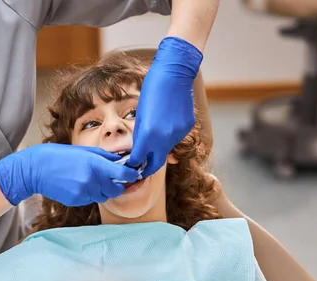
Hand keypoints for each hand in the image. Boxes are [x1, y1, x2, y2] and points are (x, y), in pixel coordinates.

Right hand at [0, 143, 138, 206]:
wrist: (36, 169)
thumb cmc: (59, 156)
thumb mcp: (84, 151)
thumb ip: (105, 157)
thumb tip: (121, 161)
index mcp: (95, 165)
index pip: (124, 175)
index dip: (131, 175)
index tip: (133, 174)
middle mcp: (92, 181)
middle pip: (116, 190)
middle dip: (117, 186)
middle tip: (112, 179)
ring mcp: (84, 193)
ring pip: (103, 196)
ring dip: (102, 190)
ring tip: (90, 180)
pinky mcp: (76, 201)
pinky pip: (90, 200)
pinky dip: (90, 194)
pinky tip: (78, 184)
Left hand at [128, 37, 202, 177]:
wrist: (174, 73)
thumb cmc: (152, 89)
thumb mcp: (140, 114)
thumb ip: (140, 134)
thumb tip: (140, 148)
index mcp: (148, 134)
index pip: (138, 159)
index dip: (133, 164)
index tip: (130, 167)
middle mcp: (164, 138)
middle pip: (156, 163)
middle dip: (147, 168)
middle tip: (140, 170)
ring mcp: (178, 134)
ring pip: (167, 149)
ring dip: (159, 148)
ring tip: (154, 135)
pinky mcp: (187, 128)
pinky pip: (176, 138)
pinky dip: (169, 136)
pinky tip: (167, 122)